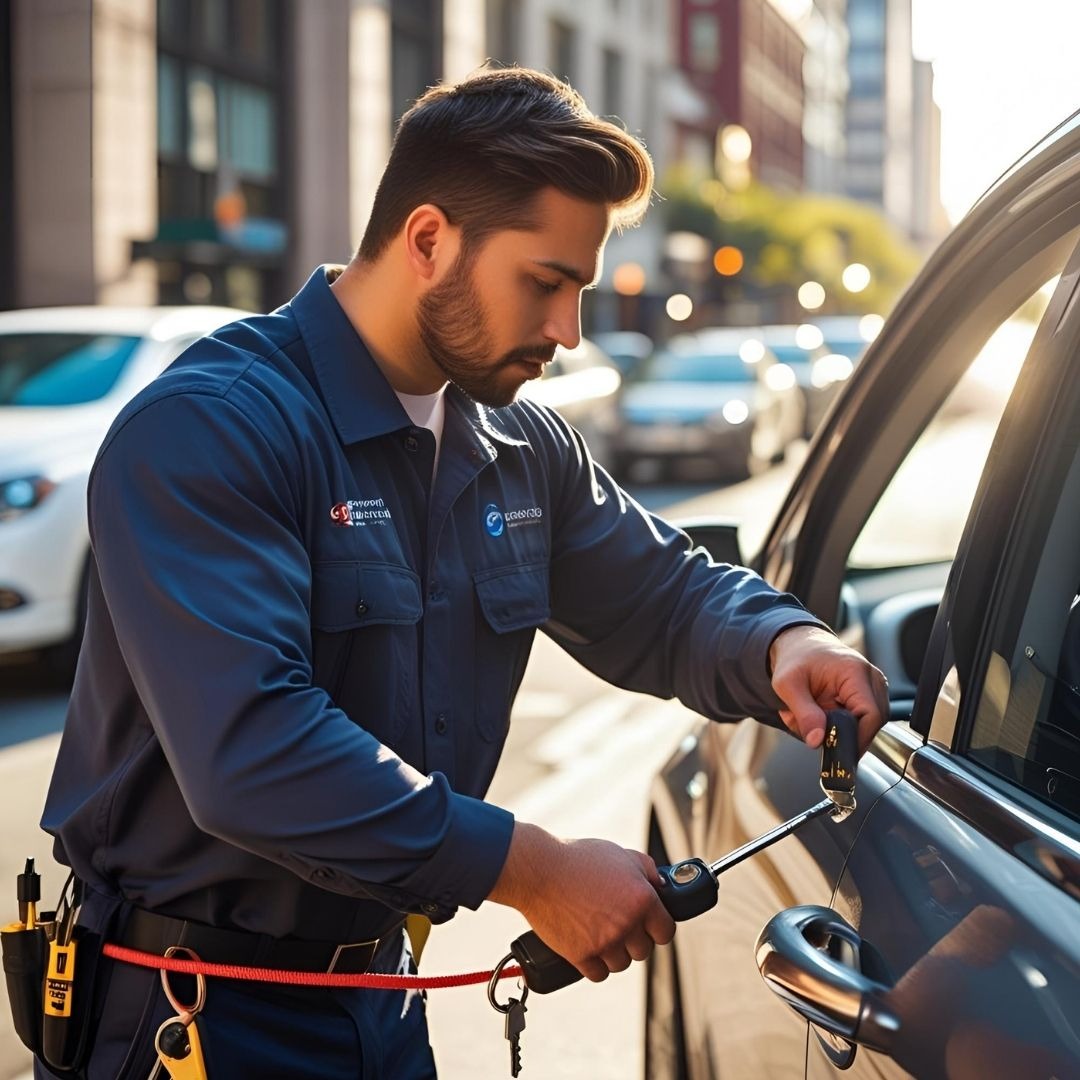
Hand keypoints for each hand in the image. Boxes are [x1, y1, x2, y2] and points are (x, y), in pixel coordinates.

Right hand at [487, 822, 674, 981]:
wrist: (539, 870)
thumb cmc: (578, 859)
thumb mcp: (619, 854)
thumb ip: (647, 870)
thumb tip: (660, 886)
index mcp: (642, 898)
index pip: (666, 932)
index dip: (658, 928)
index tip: (649, 926)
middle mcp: (627, 923)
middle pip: (644, 950)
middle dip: (633, 939)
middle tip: (619, 924)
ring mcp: (604, 942)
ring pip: (622, 964)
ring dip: (614, 953)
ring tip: (600, 933)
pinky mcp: (581, 956)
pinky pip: (599, 974)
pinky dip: (595, 964)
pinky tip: (589, 947)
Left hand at [768, 625, 888, 753]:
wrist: (801, 645)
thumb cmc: (796, 658)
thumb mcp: (787, 685)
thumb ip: (803, 714)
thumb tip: (817, 741)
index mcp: (854, 671)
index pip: (871, 715)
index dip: (856, 738)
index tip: (835, 750)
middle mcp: (871, 679)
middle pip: (872, 723)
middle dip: (845, 735)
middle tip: (816, 734)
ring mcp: (873, 687)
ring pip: (867, 725)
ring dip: (842, 730)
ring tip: (815, 718)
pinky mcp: (868, 696)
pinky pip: (861, 721)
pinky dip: (841, 725)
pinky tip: (823, 715)